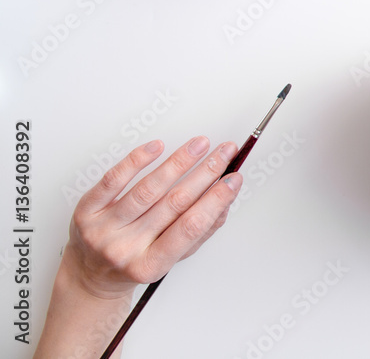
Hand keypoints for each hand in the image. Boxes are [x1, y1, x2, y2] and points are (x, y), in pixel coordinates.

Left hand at [66, 137, 241, 296]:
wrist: (90, 275)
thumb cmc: (134, 264)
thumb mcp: (172, 258)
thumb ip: (200, 232)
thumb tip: (224, 201)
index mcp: (150, 265)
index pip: (190, 227)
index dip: (215, 200)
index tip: (233, 180)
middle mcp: (125, 248)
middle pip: (174, 203)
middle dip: (205, 173)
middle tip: (224, 153)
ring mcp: (103, 229)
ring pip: (148, 189)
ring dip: (179, 162)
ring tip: (200, 145)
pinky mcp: (86, 210)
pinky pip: (113, 180)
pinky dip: (137, 160)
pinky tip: (157, 147)